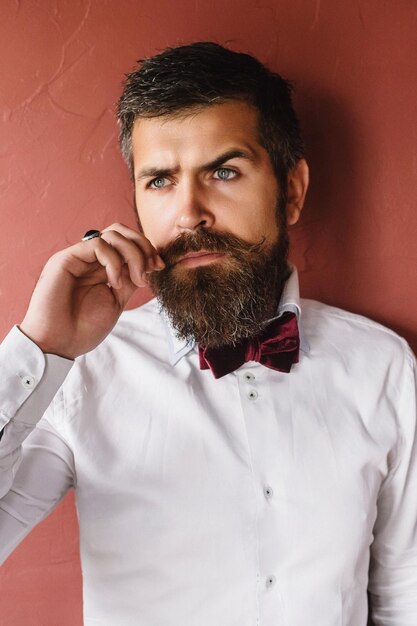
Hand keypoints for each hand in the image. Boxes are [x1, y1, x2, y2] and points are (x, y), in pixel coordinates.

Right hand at [20, 223, 163, 358]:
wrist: (58, 344)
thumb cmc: (82, 329)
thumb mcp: (115, 301)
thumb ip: (128, 280)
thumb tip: (147, 264)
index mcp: (100, 267)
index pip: (126, 243)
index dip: (146, 250)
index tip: (159, 267)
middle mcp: (88, 259)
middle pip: (120, 231)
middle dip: (143, 245)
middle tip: (152, 267)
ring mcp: (78, 257)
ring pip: (113, 234)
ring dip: (133, 254)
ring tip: (136, 280)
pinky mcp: (65, 259)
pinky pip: (98, 245)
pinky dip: (114, 261)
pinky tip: (114, 282)